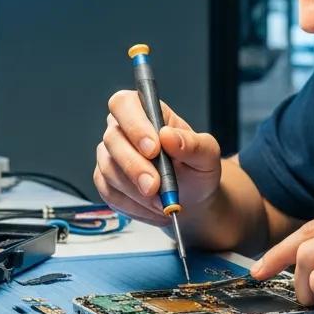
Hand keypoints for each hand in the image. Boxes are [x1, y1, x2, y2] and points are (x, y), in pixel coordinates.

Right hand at [94, 90, 221, 226]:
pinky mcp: (105, 181)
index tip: (154, 149)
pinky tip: (153, 208)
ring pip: (109, 168)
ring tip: (163, 202)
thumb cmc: (196, 168)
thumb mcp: (207, 155)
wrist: (191, 198)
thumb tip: (169, 136)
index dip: (134, 125)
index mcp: (146, 111)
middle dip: (135, 166)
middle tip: (155, 186)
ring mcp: (110, 155)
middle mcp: (122, 129)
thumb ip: (193, 144)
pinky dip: (133, 205)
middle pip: (112, 138)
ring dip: (136, 190)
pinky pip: (109, 193)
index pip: (124, 104)